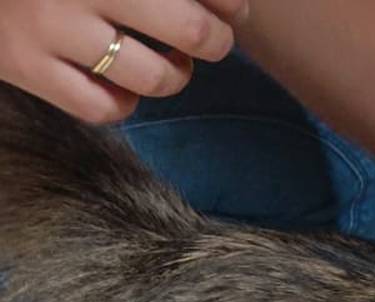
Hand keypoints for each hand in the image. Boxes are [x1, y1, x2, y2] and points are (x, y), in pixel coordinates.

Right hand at [0, 0, 243, 121]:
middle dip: (216, 38)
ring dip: (177, 74)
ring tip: (175, 61)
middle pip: (189, 26)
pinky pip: (103, 107)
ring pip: (153, 76)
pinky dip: (127, 102)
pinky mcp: (28, 66)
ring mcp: (51, 26)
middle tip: (216, 38)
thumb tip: (227, 1)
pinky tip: (126, 84)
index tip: (235, 8)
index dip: (229, 1)